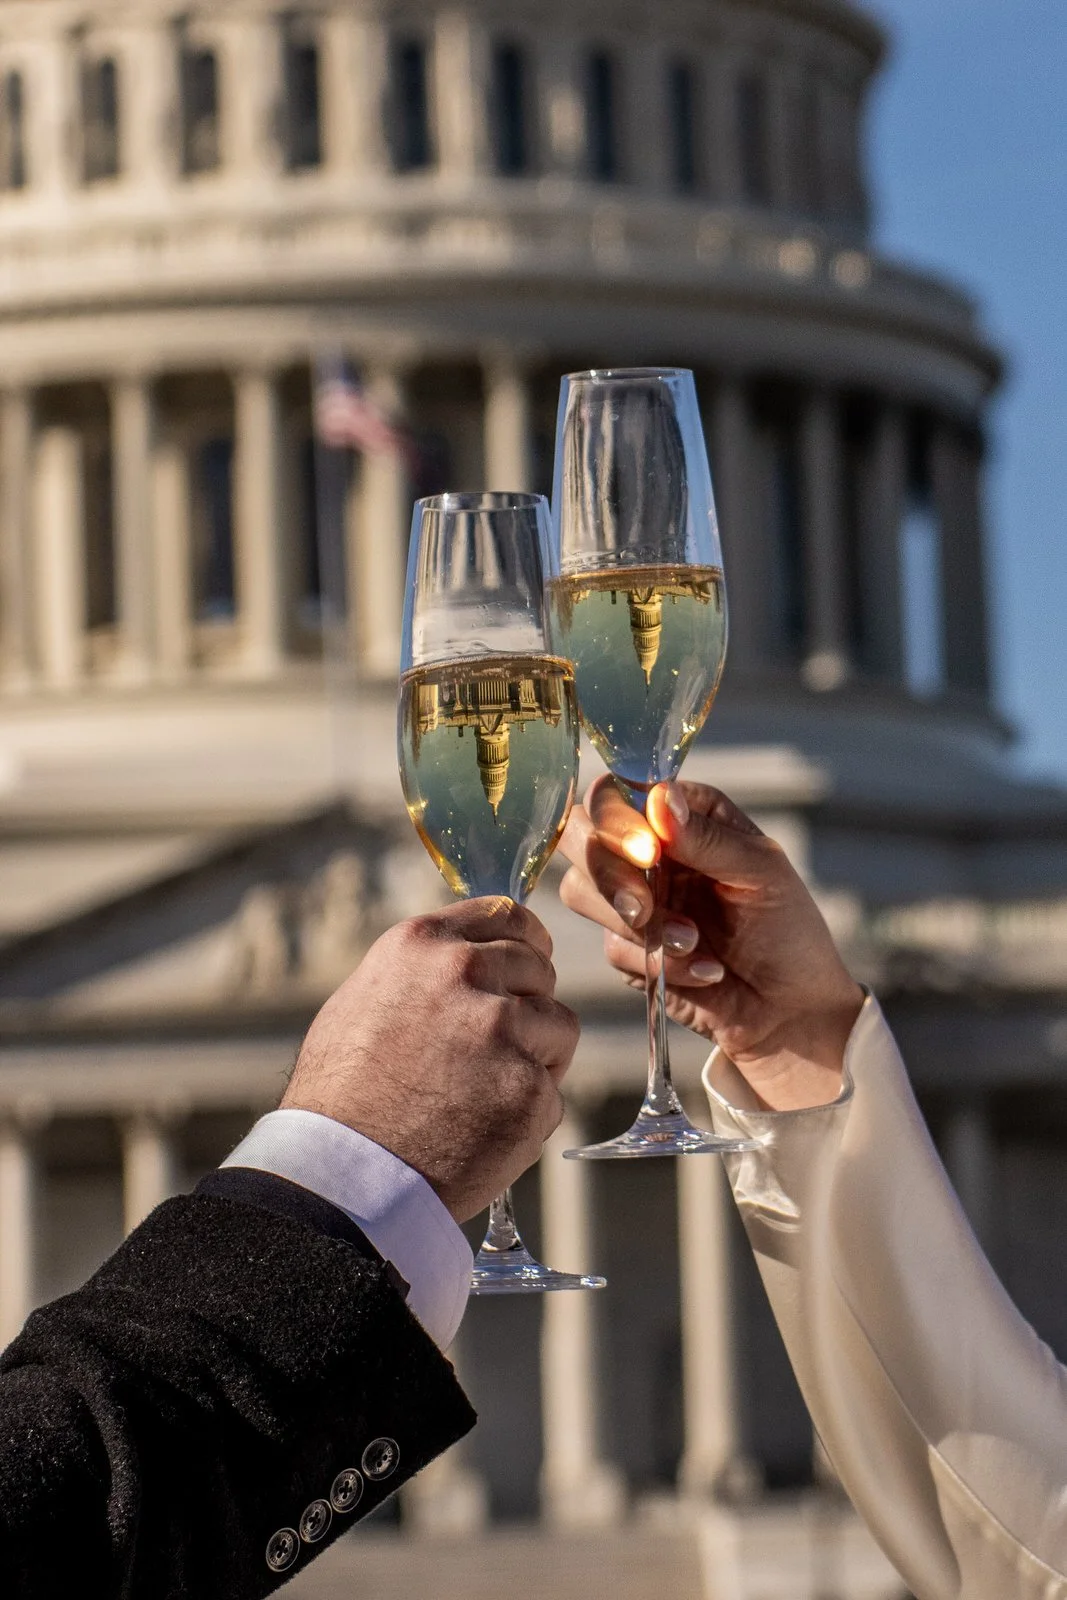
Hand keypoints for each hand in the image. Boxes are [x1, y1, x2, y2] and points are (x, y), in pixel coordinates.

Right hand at [282, 898, 579, 1220]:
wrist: (342, 1175)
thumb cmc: (341, 1096)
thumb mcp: (365, 1001)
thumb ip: (423, 973)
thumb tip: (468, 958)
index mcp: (422, 945)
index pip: (506, 915)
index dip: (525, 941)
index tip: (530, 961)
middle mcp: (466, 973)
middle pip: (539, 971)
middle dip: (529, 1004)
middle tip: (499, 1048)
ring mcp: (502, 1030)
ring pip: (559, 1027)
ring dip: (537, 1057)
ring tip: (487, 1094)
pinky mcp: (528, 1088)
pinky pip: (552, 1091)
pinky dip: (529, 1113)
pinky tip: (485, 1130)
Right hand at [559, 776, 863, 1110]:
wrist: (791, 1012)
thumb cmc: (789, 931)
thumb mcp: (763, 873)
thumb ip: (708, 837)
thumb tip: (659, 798)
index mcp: (683, 815)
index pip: (618, 792)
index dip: (617, 819)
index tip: (647, 853)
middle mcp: (650, 850)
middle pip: (581, 834)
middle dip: (607, 872)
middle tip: (643, 906)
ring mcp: (633, 898)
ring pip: (581, 891)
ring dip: (636, 923)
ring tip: (694, 943)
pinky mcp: (628, 947)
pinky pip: (612, 947)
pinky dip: (660, 963)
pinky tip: (705, 972)